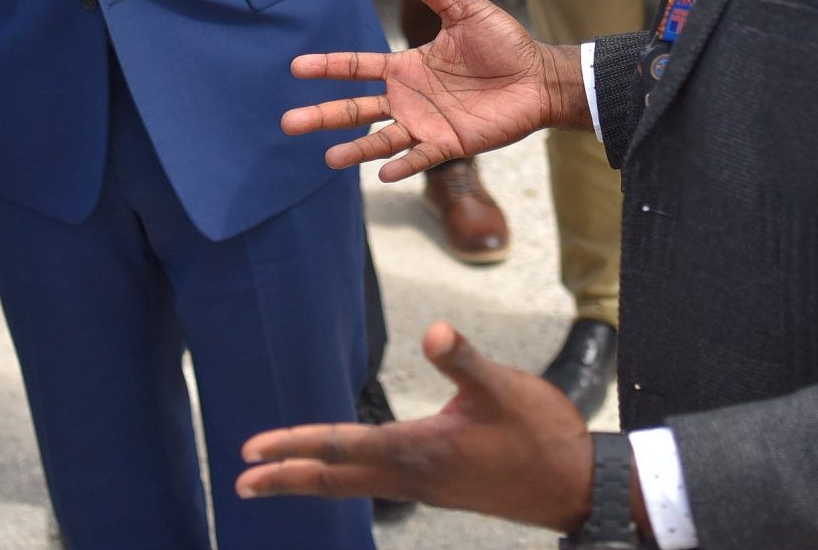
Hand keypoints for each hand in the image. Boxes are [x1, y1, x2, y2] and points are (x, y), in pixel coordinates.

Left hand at [238, 322, 595, 533]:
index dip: (297, 447)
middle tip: (242, 480)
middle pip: (337, 480)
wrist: (576, 484)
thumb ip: (464, 359)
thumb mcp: (502, 389)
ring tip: (276, 478)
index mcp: (420, 452)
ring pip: (355, 485)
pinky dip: (345, 478)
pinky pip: (376, 484)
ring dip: (312, 480)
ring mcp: (425, 487)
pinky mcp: (438, 486)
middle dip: (287, 478)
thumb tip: (434, 330)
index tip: (253, 451)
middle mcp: (413, 477)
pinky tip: (343, 471)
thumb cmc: (540, 434)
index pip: (343, 448)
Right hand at [283, 0, 574, 180]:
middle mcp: (410, 97)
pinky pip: (421, 157)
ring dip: (354, 148)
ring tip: (327, 157)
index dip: (328, 67)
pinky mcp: (451, 143)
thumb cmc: (505, 43)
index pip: (358, 67)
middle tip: (287, 123)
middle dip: (323, 115)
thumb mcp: (465, 11)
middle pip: (357, 107)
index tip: (296, 67)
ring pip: (381, 138)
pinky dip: (401, 165)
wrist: (539, 76)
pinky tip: (382, 174)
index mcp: (408, 66)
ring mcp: (427, 122)